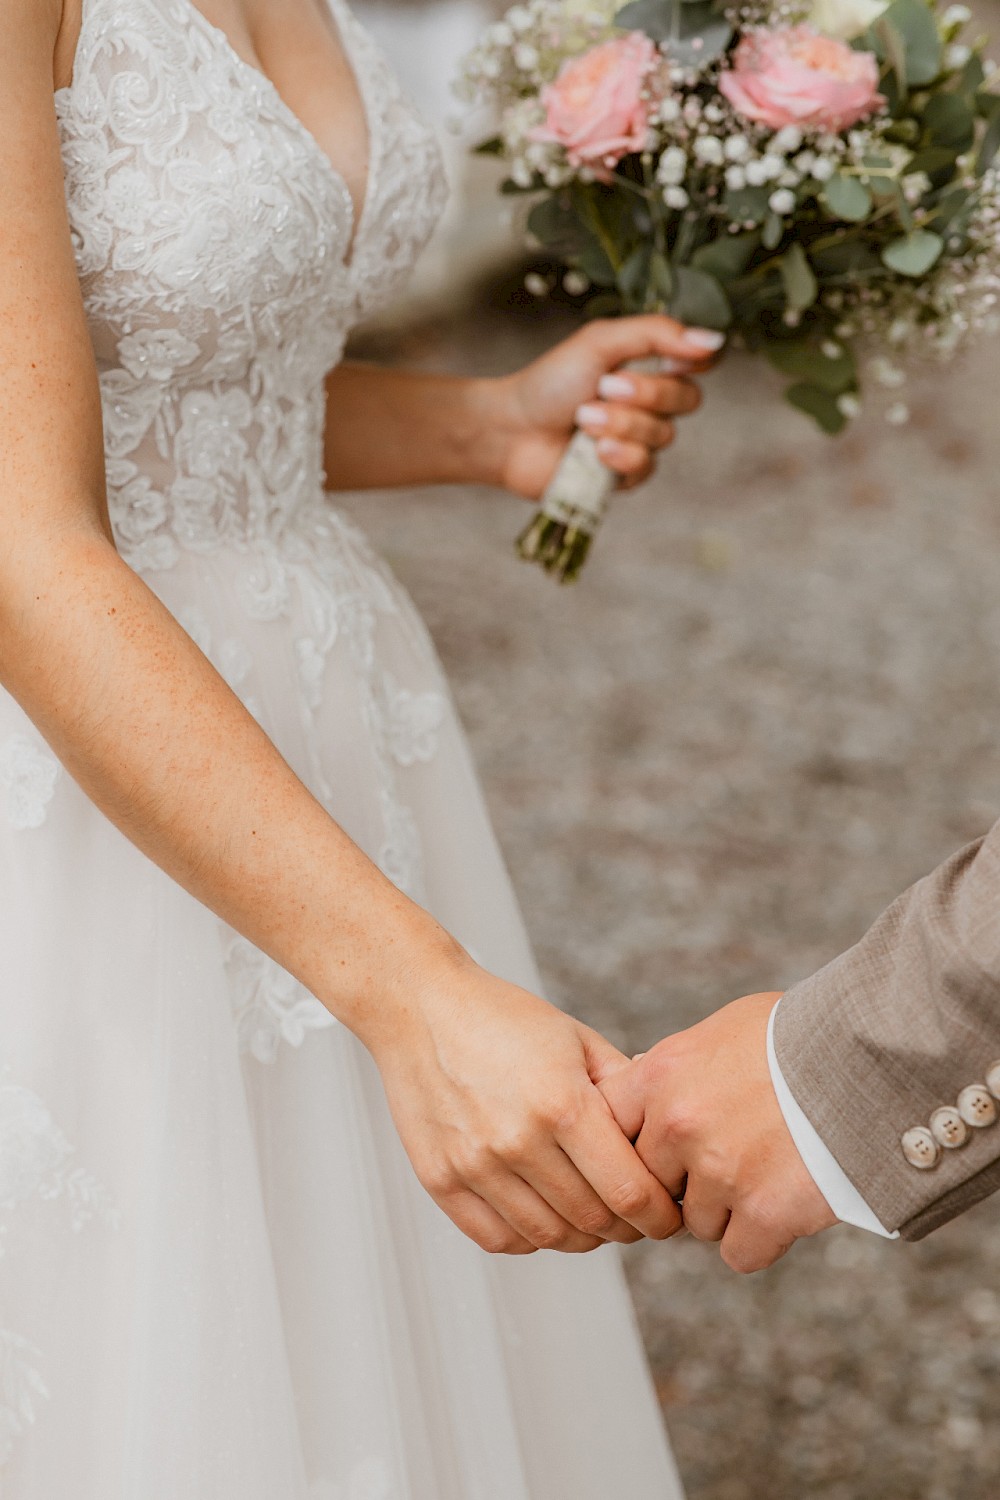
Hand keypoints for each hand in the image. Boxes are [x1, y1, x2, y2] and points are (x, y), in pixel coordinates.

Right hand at [368, 946, 683, 1253]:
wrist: (421, 1006)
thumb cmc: (505, 1018)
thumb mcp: (578, 1040)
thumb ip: (626, 1089)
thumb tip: (670, 1135)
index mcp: (563, 1103)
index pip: (630, 1192)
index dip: (660, 1215)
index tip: (669, 1215)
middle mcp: (518, 1140)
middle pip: (593, 1222)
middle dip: (627, 1229)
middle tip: (637, 1218)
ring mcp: (475, 1164)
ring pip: (549, 1237)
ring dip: (582, 1237)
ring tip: (593, 1217)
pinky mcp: (440, 1179)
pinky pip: (499, 1239)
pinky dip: (531, 1239)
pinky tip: (545, 1215)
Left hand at [485, 315, 722, 500]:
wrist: (512, 431)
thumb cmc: (551, 382)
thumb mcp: (601, 342)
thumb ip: (656, 334)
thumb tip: (713, 340)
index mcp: (651, 365)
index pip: (703, 360)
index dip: (698, 361)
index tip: (674, 360)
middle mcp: (653, 403)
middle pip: (689, 399)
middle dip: (646, 393)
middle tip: (604, 387)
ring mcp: (642, 441)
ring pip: (664, 435)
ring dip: (620, 423)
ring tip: (584, 419)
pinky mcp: (627, 475)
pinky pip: (646, 466)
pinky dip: (618, 455)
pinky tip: (591, 451)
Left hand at [599, 993, 836, 1272]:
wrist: (872, 1054)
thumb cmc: (799, 1035)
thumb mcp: (721, 1031)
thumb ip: (675, 1069)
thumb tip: (642, 1089)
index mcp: (660, 1074)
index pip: (609, 1129)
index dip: (635, 1147)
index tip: (660, 1152)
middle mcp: (678, 1124)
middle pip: (652, 1185)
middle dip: (683, 1183)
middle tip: (726, 1164)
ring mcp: (719, 1171)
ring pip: (696, 1224)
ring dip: (727, 1211)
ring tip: (769, 1173)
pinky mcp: (764, 1213)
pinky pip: (739, 1253)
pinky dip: (763, 1240)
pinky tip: (786, 1206)